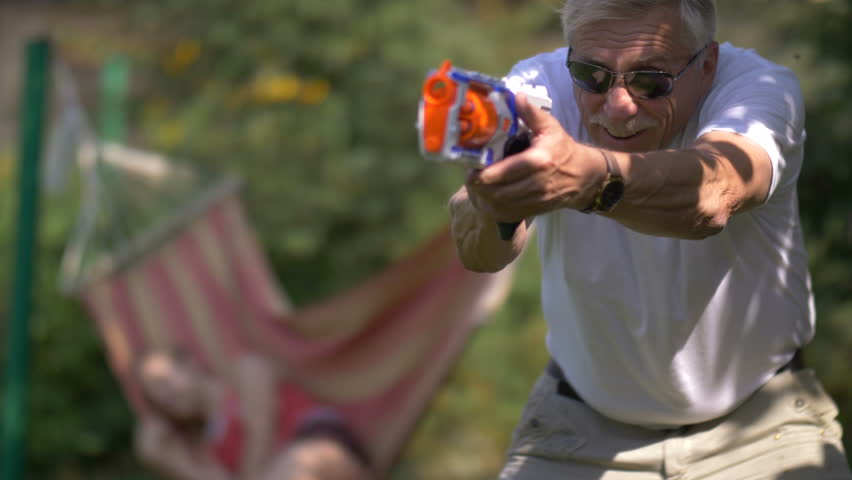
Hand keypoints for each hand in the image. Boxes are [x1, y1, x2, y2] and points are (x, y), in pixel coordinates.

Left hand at [464, 93, 605, 220]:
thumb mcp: (551, 127)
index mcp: (539, 160)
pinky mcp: (536, 210)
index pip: (504, 171)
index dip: (483, 172)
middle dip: (479, 186)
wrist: (586, 176)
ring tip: (476, 187)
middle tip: (470, 176)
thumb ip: (531, 113)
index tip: (471, 166)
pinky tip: (488, 198)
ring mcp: (537, 199)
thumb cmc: (563, 149)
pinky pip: (509, 214)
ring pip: (502, 206)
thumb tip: (516, 96)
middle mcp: (538, 183)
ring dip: (484, 198)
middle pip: (498, 191)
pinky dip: (495, 208)